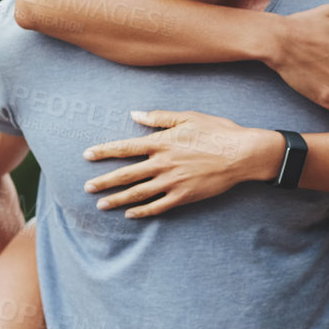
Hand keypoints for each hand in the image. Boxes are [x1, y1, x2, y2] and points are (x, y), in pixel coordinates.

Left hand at [82, 110, 281, 217]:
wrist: (241, 154)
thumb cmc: (217, 132)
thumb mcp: (188, 117)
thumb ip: (159, 117)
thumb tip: (135, 114)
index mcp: (161, 143)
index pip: (125, 148)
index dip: (104, 152)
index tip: (87, 155)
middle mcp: (162, 163)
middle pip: (126, 174)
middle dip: (104, 181)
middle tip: (87, 187)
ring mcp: (172, 182)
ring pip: (137, 193)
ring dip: (117, 199)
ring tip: (101, 204)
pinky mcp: (183, 196)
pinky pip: (158, 207)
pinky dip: (142, 212)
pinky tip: (130, 215)